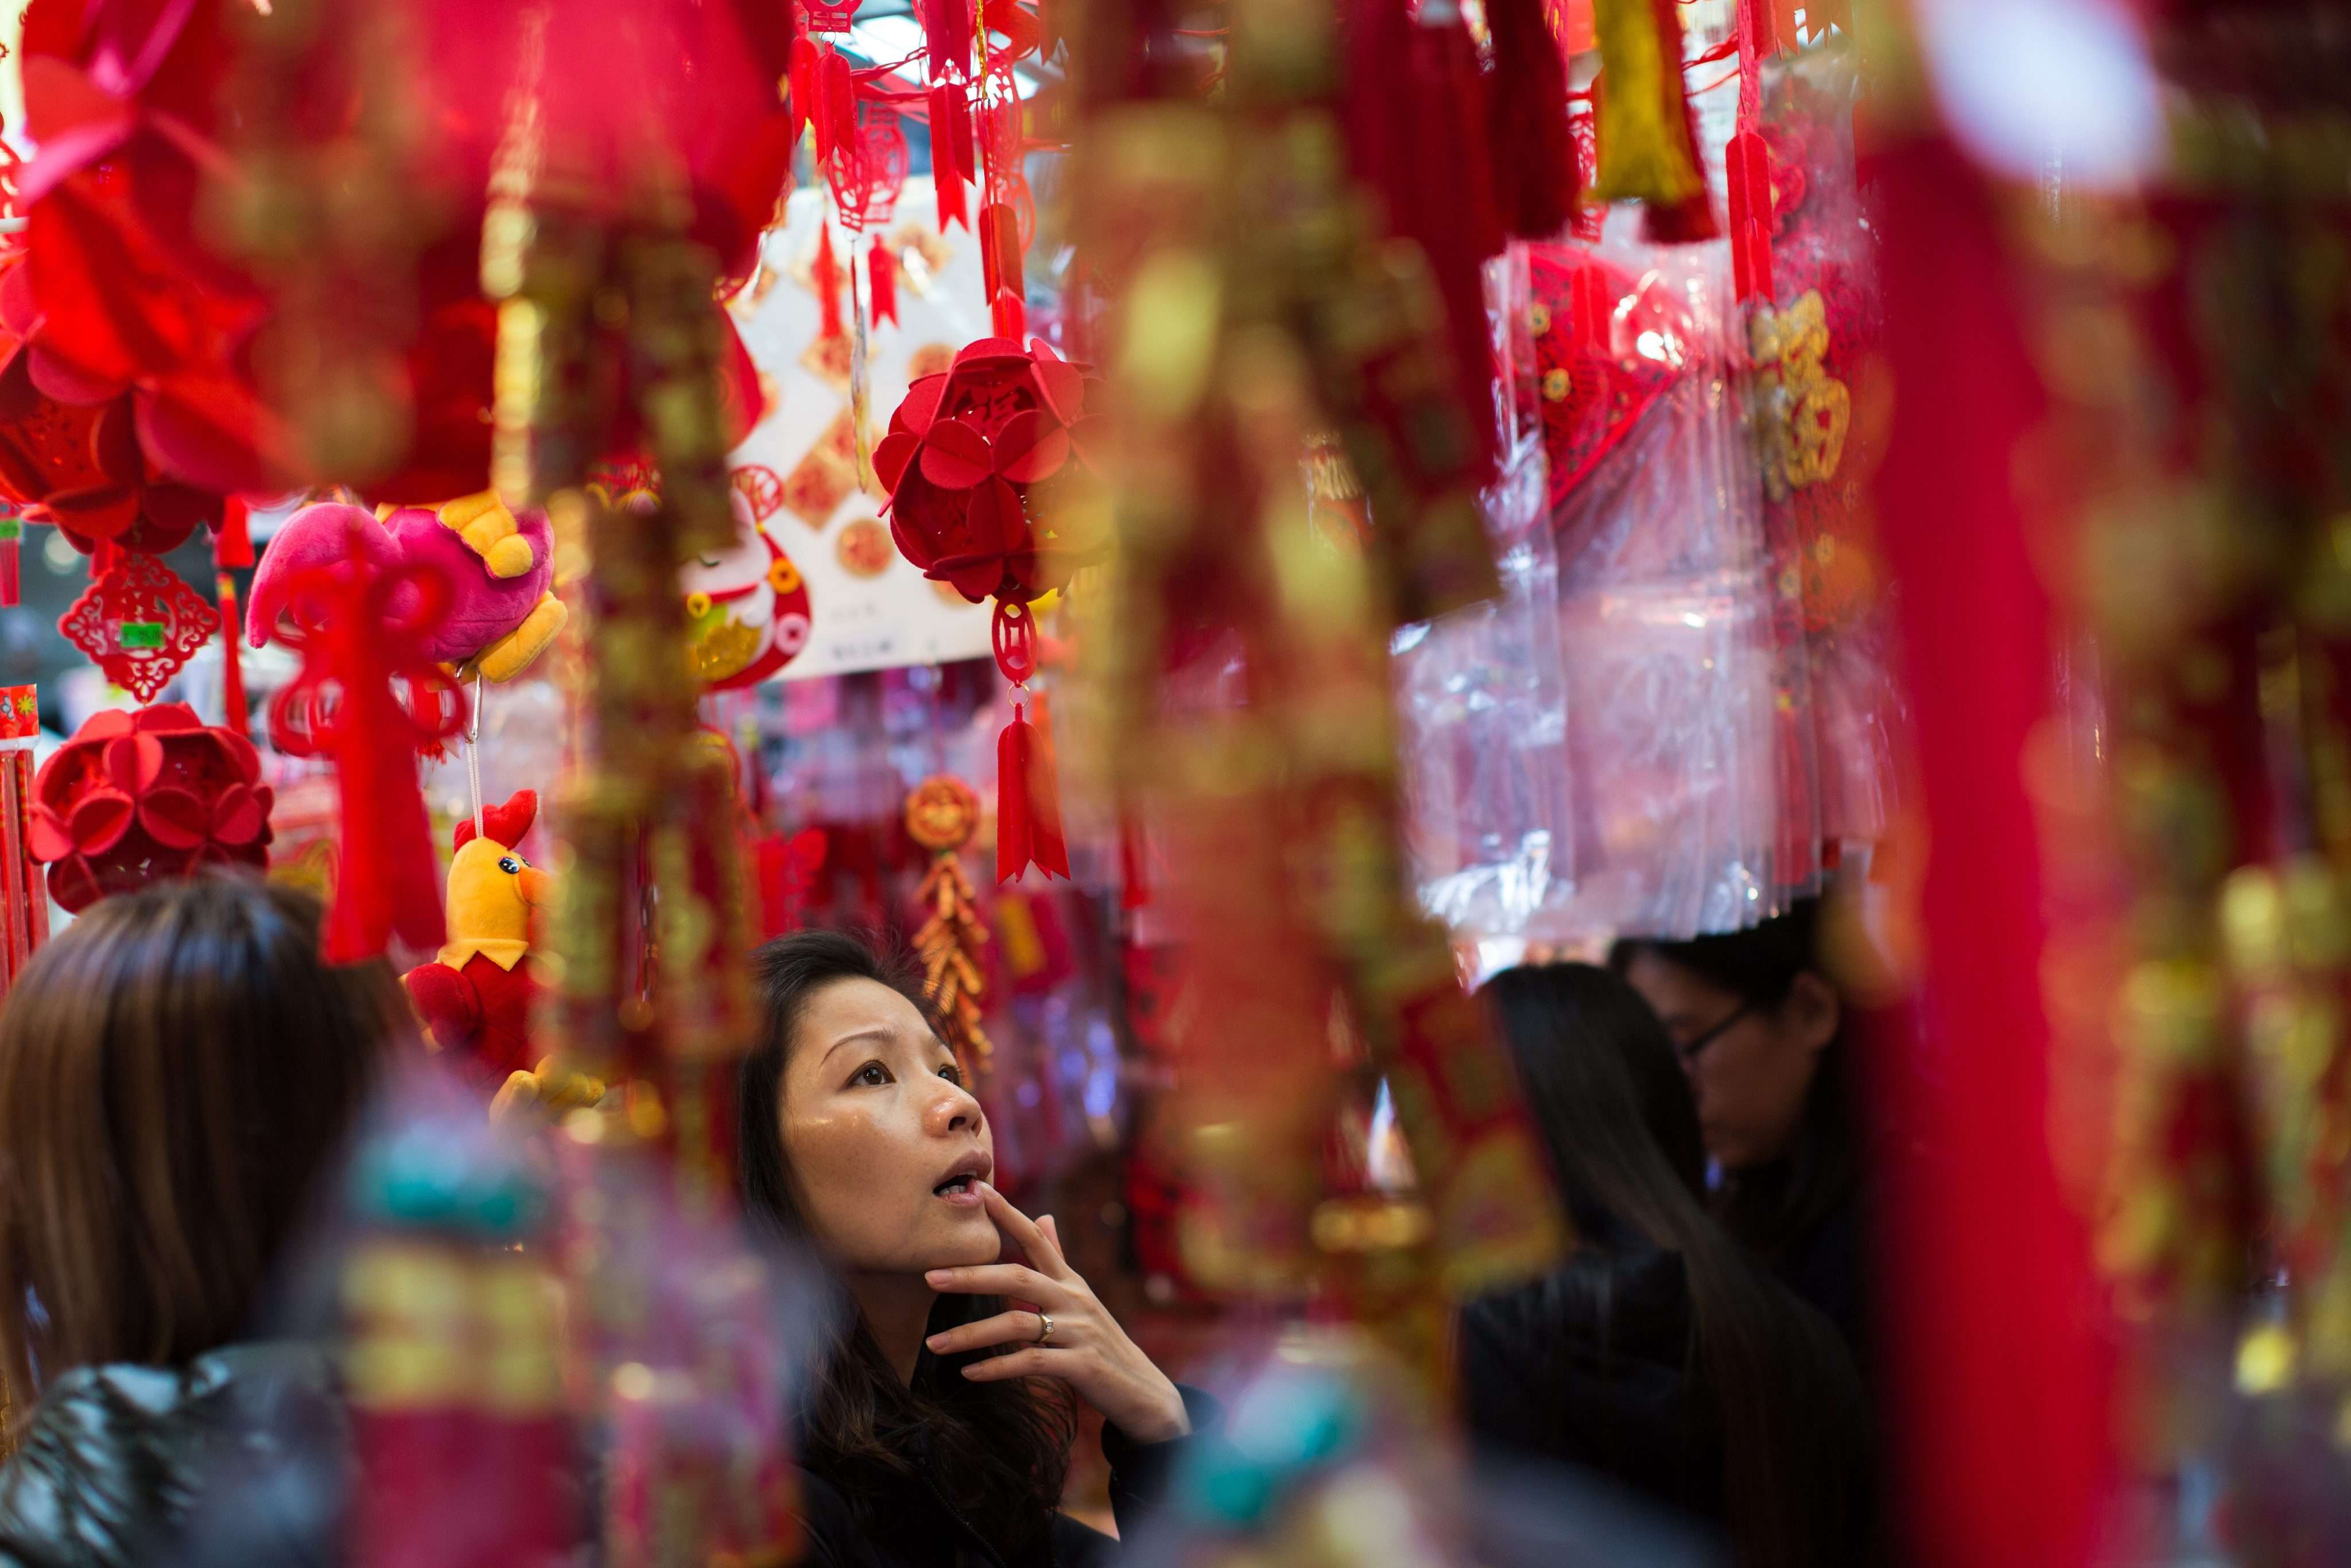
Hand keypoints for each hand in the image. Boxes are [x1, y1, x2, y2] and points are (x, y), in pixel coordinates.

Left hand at [924, 1182, 1190, 1443]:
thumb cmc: (1101, 1343)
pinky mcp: (1082, 1365)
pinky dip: (997, 1368)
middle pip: (1018, 1278)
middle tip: (930, 1276)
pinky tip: (969, 1373)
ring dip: (971, 1334)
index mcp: (1070, 1282)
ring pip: (1017, 1324)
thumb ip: (1058, 1260)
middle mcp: (1075, 1300)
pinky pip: (1031, 1362)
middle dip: (972, 1276)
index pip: (1036, 1240)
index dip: (1009, 1214)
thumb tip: (1043, 1217)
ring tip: (934, 1344)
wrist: (1143, 1392)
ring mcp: (1079, 1332)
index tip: (979, 1191)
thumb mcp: (1081, 1298)